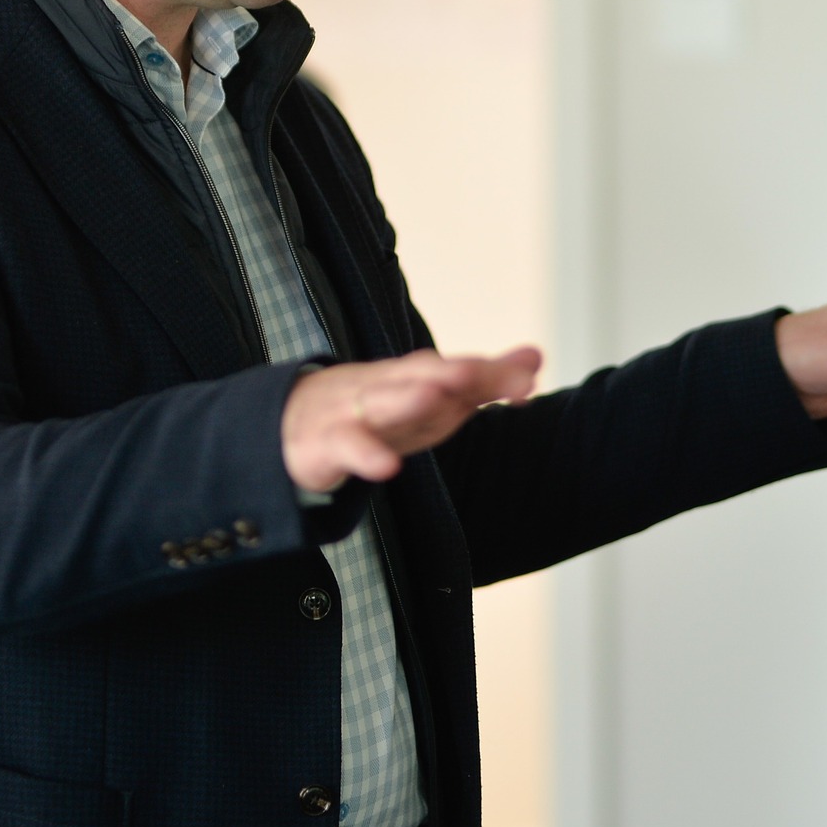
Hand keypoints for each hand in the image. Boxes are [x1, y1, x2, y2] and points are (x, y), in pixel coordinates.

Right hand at [282, 348, 541, 493]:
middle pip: (426, 376)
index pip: (459, 370)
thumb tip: (537, 359)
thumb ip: (484, 381)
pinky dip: (365, 455)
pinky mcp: (326, 442)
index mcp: (416, 377)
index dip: (493, 374)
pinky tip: (386, 468)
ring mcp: (355, 410)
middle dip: (458, 372)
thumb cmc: (375, 410)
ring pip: (384, 402)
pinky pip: (347, 447)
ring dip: (409, 397)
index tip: (530, 376)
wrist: (290, 422)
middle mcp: (389, 386)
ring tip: (438, 395)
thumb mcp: (432, 399)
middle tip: (488, 372)